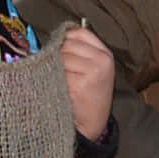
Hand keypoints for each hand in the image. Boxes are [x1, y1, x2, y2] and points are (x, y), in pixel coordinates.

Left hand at [58, 26, 115, 141]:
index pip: (79, 33)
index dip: (65, 40)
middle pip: (67, 44)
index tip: (61, 53)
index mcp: (105, 53)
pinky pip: (57, 72)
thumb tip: (54, 38)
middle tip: (61, 73)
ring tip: (62, 83)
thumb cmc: (88, 95)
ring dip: (53, 68)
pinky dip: (53, 80)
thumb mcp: (92, 69)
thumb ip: (78, 51)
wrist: (92, 124)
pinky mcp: (81, 83)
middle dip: (57, 56)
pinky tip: (60, 90)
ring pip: (60, 57)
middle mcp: (102, 59)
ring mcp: (93, 70)